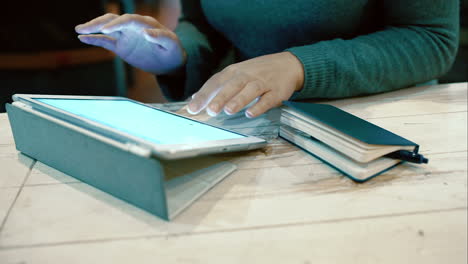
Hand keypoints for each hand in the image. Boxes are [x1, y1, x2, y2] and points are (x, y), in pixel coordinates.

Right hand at [75, 14, 185, 74]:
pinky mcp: (121, 46)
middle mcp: (133, 27)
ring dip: (93, 28)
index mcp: (146, 24)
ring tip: (79, 30)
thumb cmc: (173, 51)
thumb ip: (161, 37)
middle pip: (114, 20)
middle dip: (99, 23)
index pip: (129, 20)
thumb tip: (146, 32)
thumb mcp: (172, 45)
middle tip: (85, 28)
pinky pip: (106, 41)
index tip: (107, 29)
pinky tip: (82, 38)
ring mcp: (126, 36)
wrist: (170, 62)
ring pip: (107, 28)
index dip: (117, 23)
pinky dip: (94, 39)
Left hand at [187, 52, 303, 117]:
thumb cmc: (257, 72)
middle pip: (232, 85)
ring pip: (250, 90)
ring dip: (239, 100)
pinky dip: (260, 106)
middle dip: (220, 97)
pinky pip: (268, 99)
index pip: (216, 82)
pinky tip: (251, 113)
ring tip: (228, 111)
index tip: (192, 108)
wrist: (288, 64)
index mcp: (234, 71)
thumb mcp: (236, 74)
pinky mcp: (277, 91)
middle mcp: (247, 75)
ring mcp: (263, 82)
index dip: (204, 95)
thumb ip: (217, 87)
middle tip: (210, 110)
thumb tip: (194, 98)